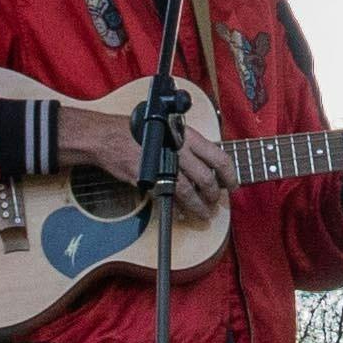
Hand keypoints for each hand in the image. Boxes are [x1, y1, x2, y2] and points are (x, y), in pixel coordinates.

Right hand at [61, 105, 228, 216]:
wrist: (108, 136)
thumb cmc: (138, 130)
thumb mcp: (168, 129)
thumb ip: (186, 144)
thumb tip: (204, 164)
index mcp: (186, 135)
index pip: (218, 156)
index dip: (230, 174)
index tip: (233, 185)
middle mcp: (178, 149)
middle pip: (205, 178)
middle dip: (213, 195)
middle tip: (215, 202)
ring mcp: (163, 165)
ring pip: (188, 191)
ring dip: (198, 206)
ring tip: (203, 214)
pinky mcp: (148, 178)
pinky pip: (167, 197)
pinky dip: (176, 208)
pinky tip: (180, 213)